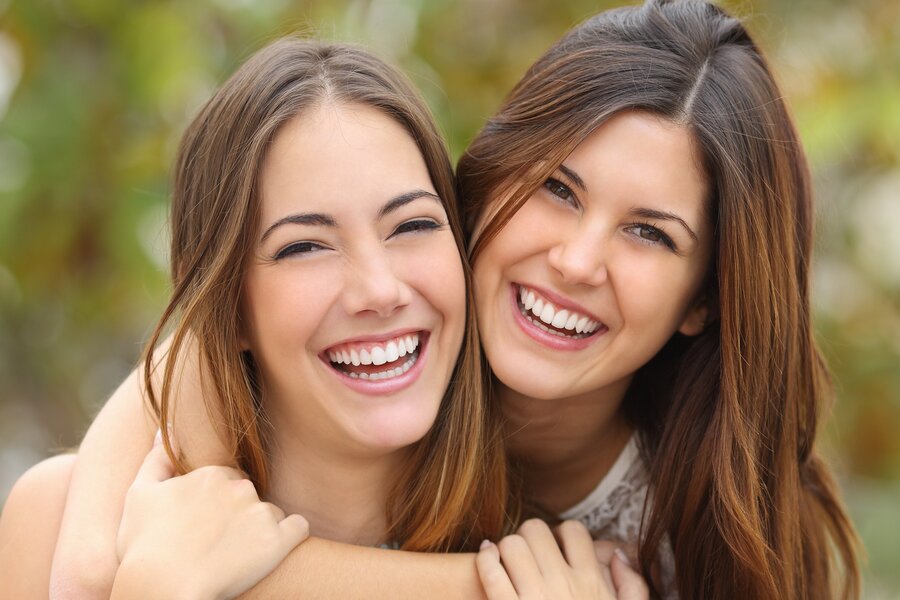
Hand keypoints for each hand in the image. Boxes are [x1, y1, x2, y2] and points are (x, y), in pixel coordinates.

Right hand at [113, 435, 308, 599]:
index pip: (227, 481)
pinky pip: (298, 528)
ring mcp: (261, 513)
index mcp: (212, 474)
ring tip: (237, 554)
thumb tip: (165, 428)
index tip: (203, 525)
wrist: (162, 590)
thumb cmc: (144, 547)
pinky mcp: (278, 541)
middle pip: (250, 496)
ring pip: (271, 514)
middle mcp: (241, 488)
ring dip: (261, 529)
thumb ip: (156, 459)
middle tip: (218, 542)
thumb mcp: (139, 495)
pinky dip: (290, 537)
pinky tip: (270, 552)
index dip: (216, 504)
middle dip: (239, 514)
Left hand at [476, 519, 648, 599]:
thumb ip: (633, 587)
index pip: (574, 531)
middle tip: (529, 552)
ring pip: (511, 544)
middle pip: (537, 530)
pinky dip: (485, 558)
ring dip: (507, 546)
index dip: (563, 534)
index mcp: (592, 584)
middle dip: (530, 536)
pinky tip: (488, 559)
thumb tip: (618, 554)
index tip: (557, 547)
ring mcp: (533, 599)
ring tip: (509, 559)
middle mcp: (563, 586)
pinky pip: (489, 570)